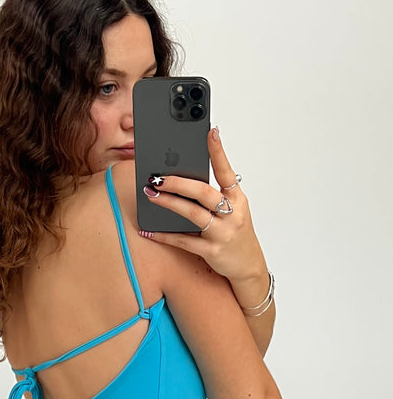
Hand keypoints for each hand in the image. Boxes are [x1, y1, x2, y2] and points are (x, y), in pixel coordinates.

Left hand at [141, 128, 266, 286]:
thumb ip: (215, 194)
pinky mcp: (212, 251)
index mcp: (238, 199)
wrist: (249, 266)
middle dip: (179, 182)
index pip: (226, 172)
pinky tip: (150, 230)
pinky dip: (165, 235)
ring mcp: (222, 233)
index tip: (210, 132)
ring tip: (152, 194)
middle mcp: (232, 214)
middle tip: (158, 176)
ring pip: (193, 214)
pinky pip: (184, 241)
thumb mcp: (233, 210)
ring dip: (169, 203)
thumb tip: (184, 176)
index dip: (218, 152)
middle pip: (204, 193)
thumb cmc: (236, 233)